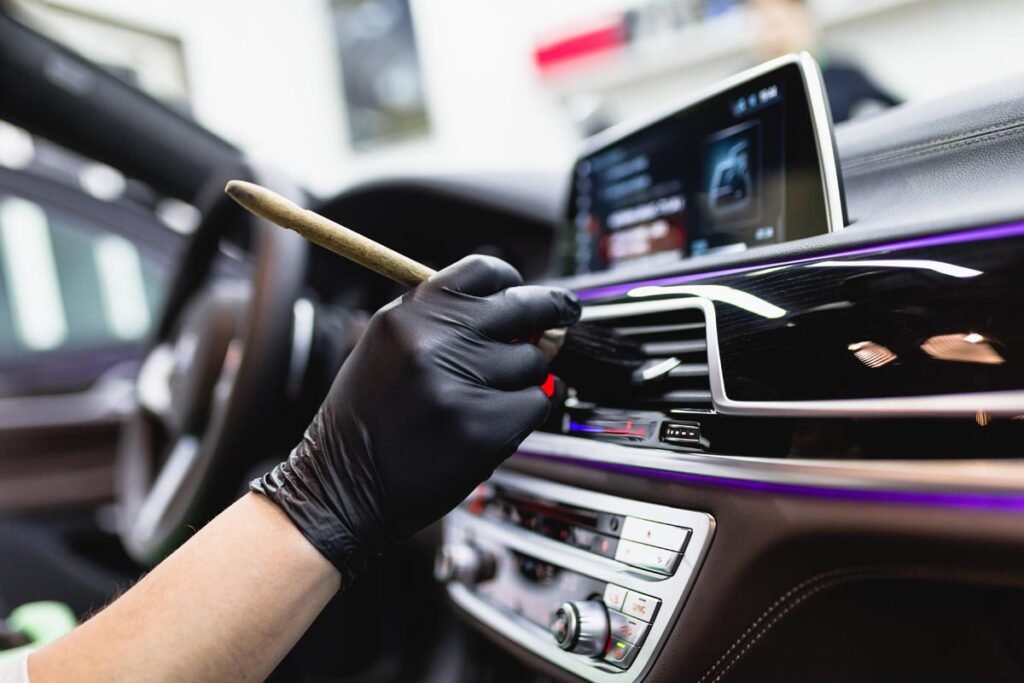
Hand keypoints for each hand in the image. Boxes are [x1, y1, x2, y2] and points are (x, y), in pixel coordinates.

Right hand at [251, 255, 580, 582]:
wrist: (341, 487)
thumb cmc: (369, 420)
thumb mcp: (390, 348)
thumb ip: (446, 322)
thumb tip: (522, 311)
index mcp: (409, 313)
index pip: (485, 271)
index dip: (513, 283)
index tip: (527, 296)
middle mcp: (434, 341)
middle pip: (525, 306)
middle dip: (550, 314)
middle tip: (559, 322)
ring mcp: (461, 385)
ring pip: (534, 362)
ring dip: (523, 379)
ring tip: (483, 400)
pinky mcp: (484, 428)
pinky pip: (535, 403)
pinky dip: (522, 415)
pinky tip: (489, 426)